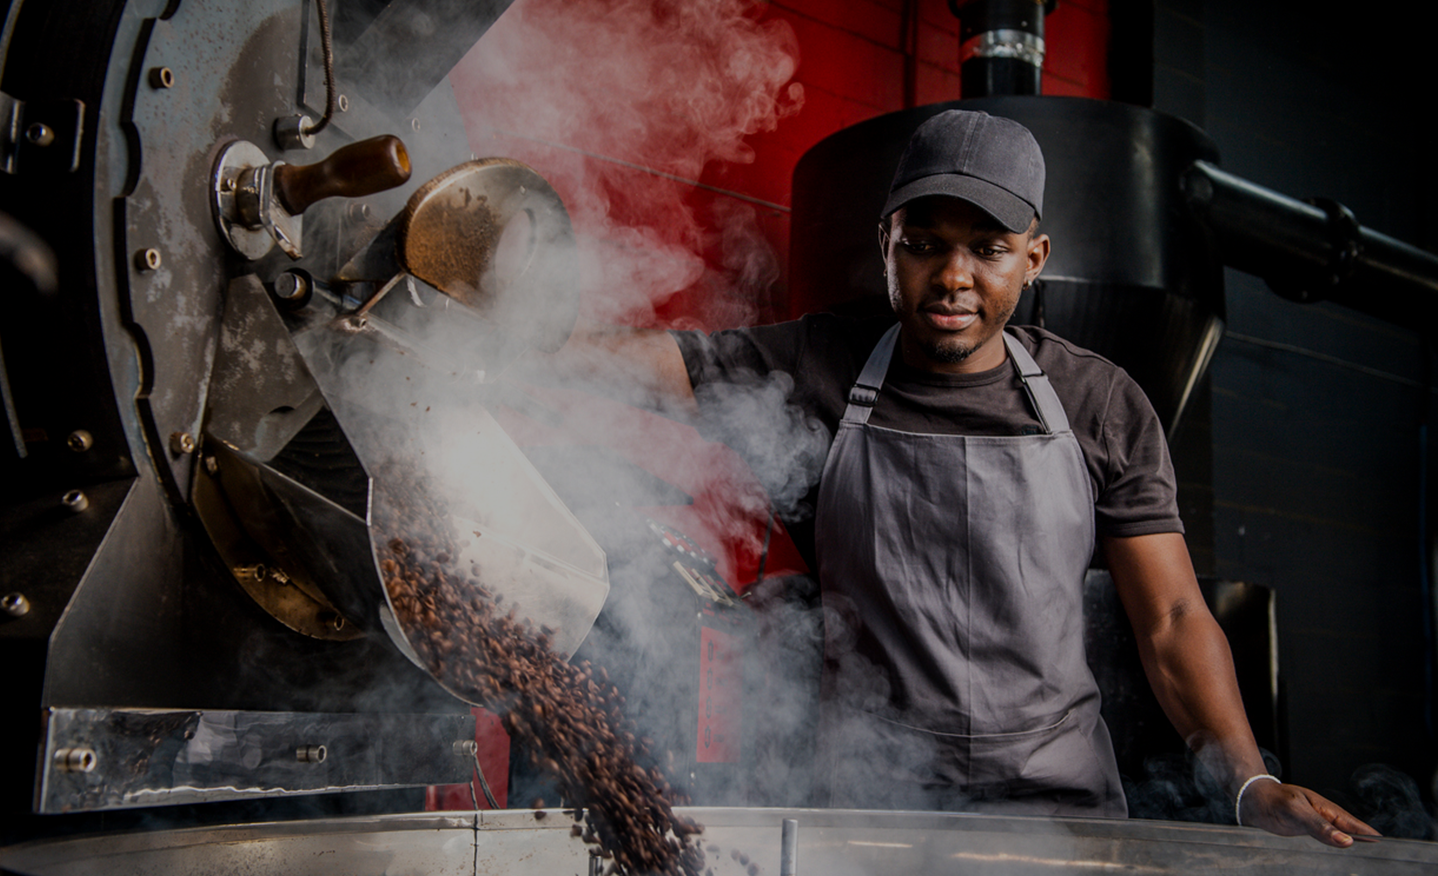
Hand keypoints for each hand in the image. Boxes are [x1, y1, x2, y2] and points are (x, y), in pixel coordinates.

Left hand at [1240, 778, 1379, 846]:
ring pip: (1341, 837)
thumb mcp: (1296, 812)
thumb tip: (1347, 842)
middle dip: (1367, 842)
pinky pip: (1328, 839)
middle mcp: (1325, 816)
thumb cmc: (1274, 800)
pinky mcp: (1307, 829)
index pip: (1356, 826)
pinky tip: (1342, 854)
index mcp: (1328, 810)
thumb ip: (1320, 827)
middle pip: (1352, 832)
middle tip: (1384, 855)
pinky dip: (1337, 847)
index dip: (1372, 836)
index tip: (1389, 847)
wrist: (1252, 798)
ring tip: (1369, 857)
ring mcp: (1317, 823)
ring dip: (1354, 845)